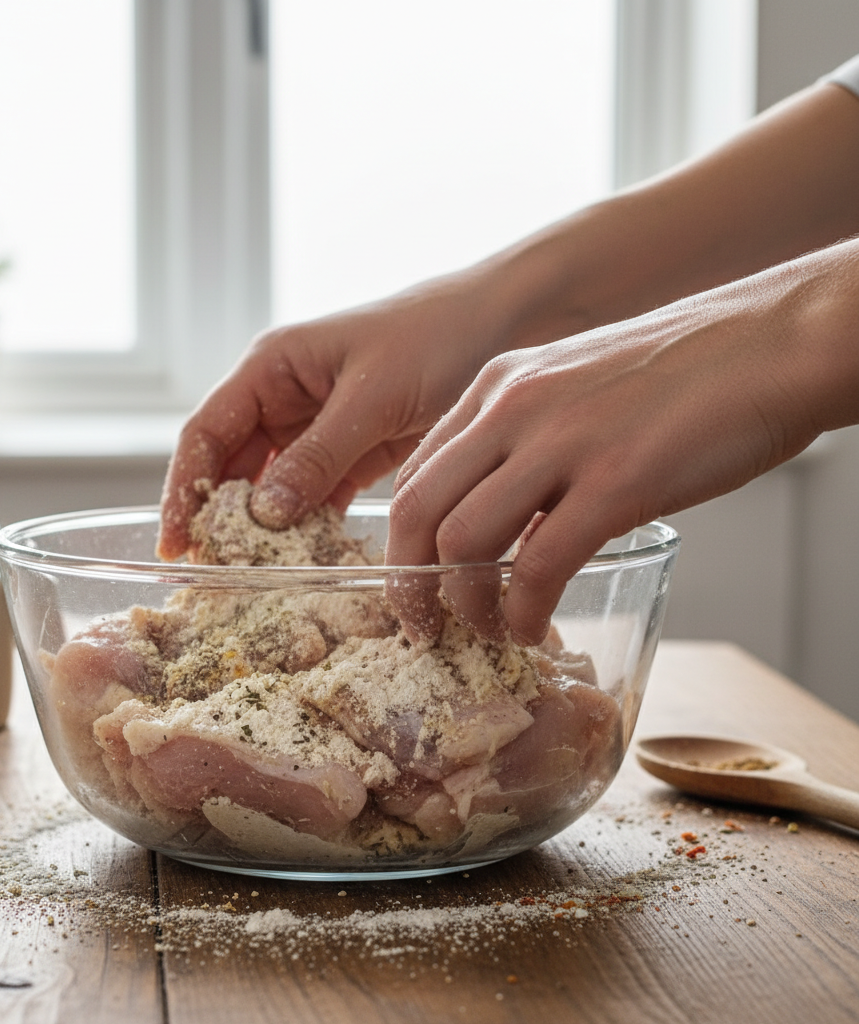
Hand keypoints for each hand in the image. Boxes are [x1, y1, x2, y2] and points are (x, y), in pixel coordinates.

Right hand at [157, 264, 532, 559]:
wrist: (501, 326)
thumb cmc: (433, 337)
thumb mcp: (372, 395)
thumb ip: (318, 454)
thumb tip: (264, 513)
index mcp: (271, 367)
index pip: (206, 432)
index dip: (183, 488)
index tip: (175, 542)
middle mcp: (283, 398)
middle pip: (230, 466)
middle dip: (218, 518)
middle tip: (213, 575)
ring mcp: (315, 429)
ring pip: (270, 488)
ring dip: (262, 530)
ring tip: (252, 577)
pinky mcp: (349, 454)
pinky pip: (313, 497)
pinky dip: (306, 528)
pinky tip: (303, 560)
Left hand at [386, 243, 858, 644]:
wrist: (772, 343)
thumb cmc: (682, 374)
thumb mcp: (573, 389)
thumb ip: (525, 443)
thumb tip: (500, 517)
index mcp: (497, 386)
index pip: (414, 472)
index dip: (402, 541)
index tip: (414, 582)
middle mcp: (512, 408)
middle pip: (417, 510)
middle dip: (410, 582)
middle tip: (425, 625)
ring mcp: (561, 442)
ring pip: (464, 542)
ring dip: (466, 605)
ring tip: (489, 630)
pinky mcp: (616, 481)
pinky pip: (539, 566)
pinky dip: (524, 611)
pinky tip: (532, 627)